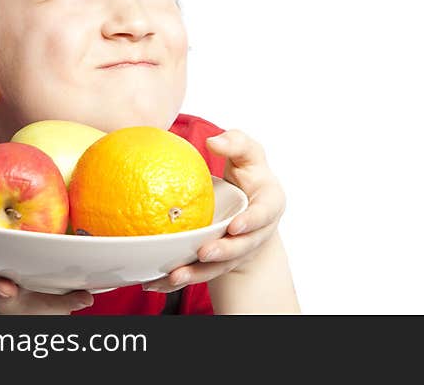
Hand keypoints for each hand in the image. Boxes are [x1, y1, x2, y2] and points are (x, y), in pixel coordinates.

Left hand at [143, 129, 285, 292]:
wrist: (249, 204)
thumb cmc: (249, 173)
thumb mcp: (248, 153)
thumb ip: (236, 143)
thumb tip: (214, 141)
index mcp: (268, 204)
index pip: (264, 214)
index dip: (251, 222)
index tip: (235, 226)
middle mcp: (256, 232)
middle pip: (242, 247)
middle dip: (224, 252)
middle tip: (204, 252)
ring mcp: (238, 251)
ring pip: (220, 267)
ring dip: (198, 273)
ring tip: (174, 275)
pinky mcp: (219, 263)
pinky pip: (200, 273)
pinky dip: (179, 279)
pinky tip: (155, 283)